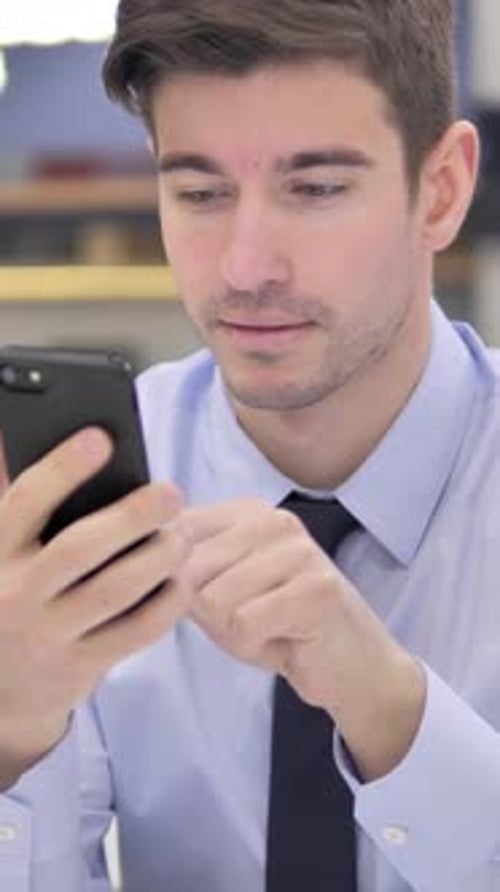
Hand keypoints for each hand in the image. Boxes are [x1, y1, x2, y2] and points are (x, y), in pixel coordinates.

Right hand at [0, 428, 190, 788]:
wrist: (0, 688)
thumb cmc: (16, 594)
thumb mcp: (7, 552)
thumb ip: (31, 507)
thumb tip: (56, 439)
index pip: (25, 502)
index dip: (63, 467)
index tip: (102, 438)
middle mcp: (14, 594)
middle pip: (79, 547)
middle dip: (132, 515)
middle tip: (171, 493)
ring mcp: (46, 635)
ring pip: (116, 589)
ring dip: (161, 557)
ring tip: (183, 535)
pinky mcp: (79, 668)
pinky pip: (136, 630)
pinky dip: (168, 601)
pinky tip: (182, 579)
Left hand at [178, 498, 424, 779]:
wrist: (350, 666)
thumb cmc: (277, 626)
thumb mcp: (220, 591)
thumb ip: (185, 570)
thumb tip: (140, 559)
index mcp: (248, 512)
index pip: (175, 531)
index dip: (177, 580)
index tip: (210, 599)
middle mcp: (274, 520)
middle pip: (190, 571)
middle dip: (209, 612)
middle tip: (250, 619)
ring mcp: (299, 551)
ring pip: (213, 599)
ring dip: (232, 632)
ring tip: (268, 628)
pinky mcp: (316, 588)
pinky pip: (244, 625)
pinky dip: (255, 647)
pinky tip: (285, 640)